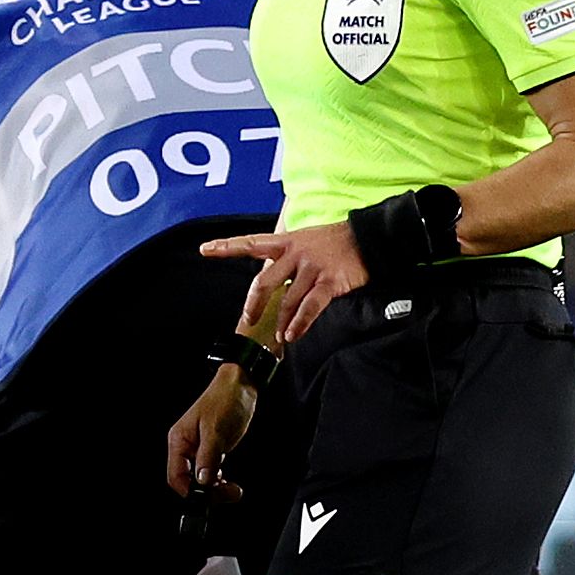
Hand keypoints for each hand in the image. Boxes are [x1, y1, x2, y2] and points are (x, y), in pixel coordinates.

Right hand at [166, 363, 259, 499]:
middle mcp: (186, 446)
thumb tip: (202, 481)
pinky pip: (211, 472)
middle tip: (228, 493)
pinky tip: (230, 481)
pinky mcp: (212, 449)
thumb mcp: (216, 431)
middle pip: (188, 481)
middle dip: (207, 492)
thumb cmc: (226, 400)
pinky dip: (220, 480)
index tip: (208, 498)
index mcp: (180, 440)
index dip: (190, 491)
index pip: (176, 476)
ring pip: (201, 479)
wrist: (242, 384)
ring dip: (216, 488)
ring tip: (233, 489)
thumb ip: (208, 457)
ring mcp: (199, 448)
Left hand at [205, 219, 368, 348]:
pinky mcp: (329, 281)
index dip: (226, 247)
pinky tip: (292, 335)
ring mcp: (312, 267)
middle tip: (248, 319)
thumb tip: (271, 280)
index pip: (250, 243)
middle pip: (264, 282)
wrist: (370, 238)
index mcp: (286, 241)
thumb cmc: (335, 242)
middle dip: (254, 304)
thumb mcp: (305, 240)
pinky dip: (299, 324)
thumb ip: (285, 258)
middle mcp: (295, 253)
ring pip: (287, 300)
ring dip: (280, 321)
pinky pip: (309, 307)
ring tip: (279, 336)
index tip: (204, 250)